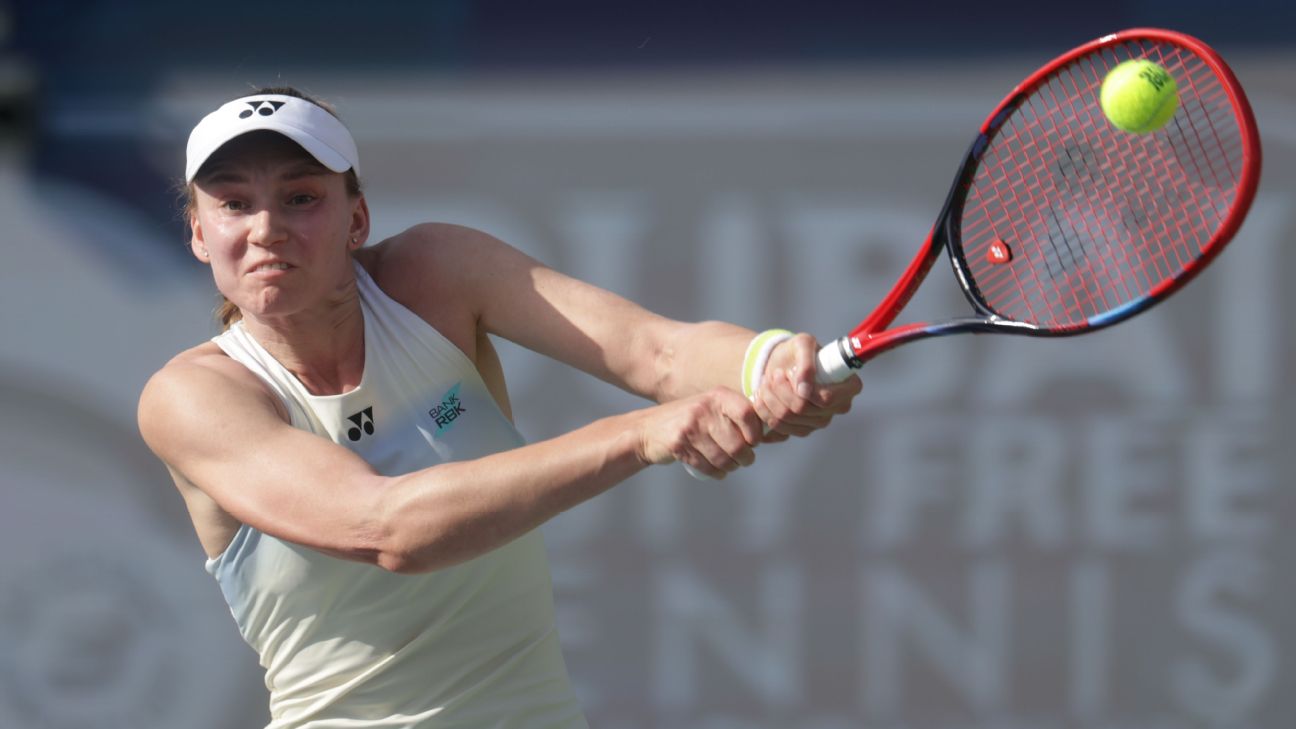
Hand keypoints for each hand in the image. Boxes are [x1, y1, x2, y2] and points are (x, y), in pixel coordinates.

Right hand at [637, 387, 764, 478]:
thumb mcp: (714, 409)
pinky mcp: (678, 443)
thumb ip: (740, 417)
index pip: (748, 414)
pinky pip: (706, 466)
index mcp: (719, 396)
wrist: (650, 429)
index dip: (756, 433)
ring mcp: (690, 425)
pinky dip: (715, 473)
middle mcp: (705, 407)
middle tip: (744, 460)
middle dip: (745, 458)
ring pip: (723, 459)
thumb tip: (776, 433)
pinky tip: (716, 470)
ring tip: (730, 465)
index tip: (753, 442)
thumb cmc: (692, 422)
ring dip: (730, 467)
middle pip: (738, 444)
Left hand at [752, 333, 860, 441]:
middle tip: (773, 375)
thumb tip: (804, 390)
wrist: (783, 364)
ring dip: (769, 398)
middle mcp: (839, 407)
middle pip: (803, 409)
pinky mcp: (803, 430)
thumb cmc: (797, 351)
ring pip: (788, 418)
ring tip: (765, 382)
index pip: (826, 399)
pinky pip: (780, 427)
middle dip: (780, 390)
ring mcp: (821, 421)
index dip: (802, 390)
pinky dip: (765, 410)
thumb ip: (806, 363)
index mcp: (849, 386)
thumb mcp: (802, 344)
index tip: (786, 372)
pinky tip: (762, 396)